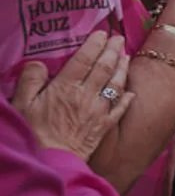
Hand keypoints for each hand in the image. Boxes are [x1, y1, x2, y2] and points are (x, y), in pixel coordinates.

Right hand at [13, 31, 133, 159]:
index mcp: (66, 87)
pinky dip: (127, 98)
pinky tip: (131, 92)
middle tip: (118, 38)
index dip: (94, 45)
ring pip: (115, 84)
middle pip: (104, 68)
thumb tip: (38, 63)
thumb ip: (30, 80)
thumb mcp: (21, 104)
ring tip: (126, 56)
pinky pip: (119, 108)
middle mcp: (87, 95)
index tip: (101, 34)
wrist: (51, 161)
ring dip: (122, 68)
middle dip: (113, 50)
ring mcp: (99, 110)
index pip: (84, 59)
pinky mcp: (105, 126)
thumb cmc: (32, 132)